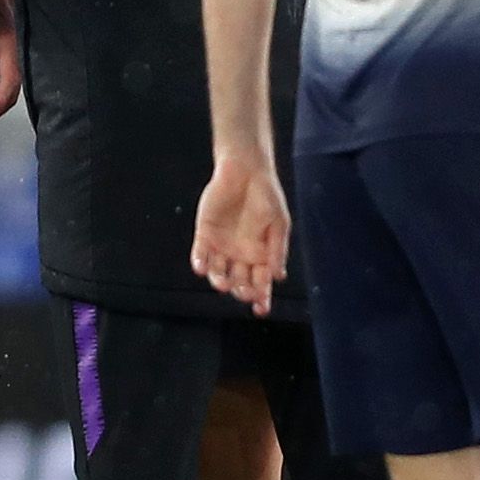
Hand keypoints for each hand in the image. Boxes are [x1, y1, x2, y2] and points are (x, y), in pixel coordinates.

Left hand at [192, 149, 290, 316]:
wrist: (246, 170)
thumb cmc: (267, 196)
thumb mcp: (279, 224)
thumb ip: (277, 250)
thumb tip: (278, 277)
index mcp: (260, 255)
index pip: (260, 283)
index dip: (261, 297)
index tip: (261, 308)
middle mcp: (240, 255)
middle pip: (239, 282)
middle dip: (241, 290)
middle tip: (244, 291)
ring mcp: (222, 246)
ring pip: (218, 273)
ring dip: (220, 281)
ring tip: (223, 283)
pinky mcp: (205, 235)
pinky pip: (200, 255)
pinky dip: (200, 263)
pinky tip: (202, 268)